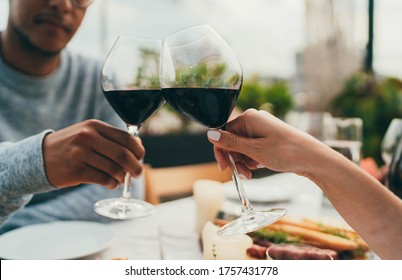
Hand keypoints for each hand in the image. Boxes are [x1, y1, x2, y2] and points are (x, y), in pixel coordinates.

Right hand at [43, 119, 144, 188]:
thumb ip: (111, 138)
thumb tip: (138, 146)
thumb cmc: (72, 146)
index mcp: (94, 126)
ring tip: (120, 179)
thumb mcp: (88, 133)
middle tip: (137, 173)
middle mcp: (87, 137)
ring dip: (122, 177)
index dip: (138, 150)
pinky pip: (103, 180)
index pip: (126, 138)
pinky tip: (111, 184)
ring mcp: (80, 154)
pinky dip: (112, 184)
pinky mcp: (76, 171)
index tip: (141, 157)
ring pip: (114, 169)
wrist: (40, 157)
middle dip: (135, 167)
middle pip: (123, 155)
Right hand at [207, 109, 324, 177]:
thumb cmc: (286, 152)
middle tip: (243, 174)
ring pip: (242, 147)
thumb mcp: (254, 150)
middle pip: (232, 141)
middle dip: (235, 159)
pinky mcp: (269, 138)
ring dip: (244, 162)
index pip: (223, 133)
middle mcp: (254, 120)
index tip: (224, 168)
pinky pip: (253, 148)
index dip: (221, 152)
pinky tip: (260, 166)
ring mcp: (262, 129)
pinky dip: (253, 159)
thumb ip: (230, 143)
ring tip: (252, 172)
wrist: (313, 158)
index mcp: (248, 118)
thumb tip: (209, 134)